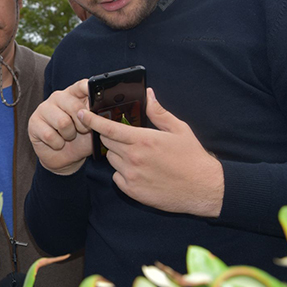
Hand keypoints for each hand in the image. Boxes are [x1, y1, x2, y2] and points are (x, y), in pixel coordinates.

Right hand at [28, 79, 92, 174]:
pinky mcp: (34, 122)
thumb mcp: (94, 128)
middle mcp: (58, 97)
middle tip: (81, 131)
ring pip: (63, 122)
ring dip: (69, 135)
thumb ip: (97, 117)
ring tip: (67, 136)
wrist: (65, 158)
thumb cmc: (80, 140)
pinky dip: (57, 144)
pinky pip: (50, 135)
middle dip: (82, 125)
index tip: (94, 91)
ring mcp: (44, 108)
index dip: (88, 87)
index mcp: (74, 95)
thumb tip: (102, 111)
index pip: (81, 86)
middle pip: (75, 106)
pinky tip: (57, 142)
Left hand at [78, 88, 224, 216]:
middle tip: (127, 138)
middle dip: (112, 137)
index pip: (108, 127)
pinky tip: (141, 171)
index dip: (92, 120)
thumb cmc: (192, 158)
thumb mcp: (179, 130)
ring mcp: (131, 175)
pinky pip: (116, 177)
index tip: (82, 114)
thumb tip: (149, 95)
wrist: (203, 189)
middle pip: (107, 142)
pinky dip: (123, 173)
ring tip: (140, 157)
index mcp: (143, 140)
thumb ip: (158, 113)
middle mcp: (133, 157)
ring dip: (118, 155)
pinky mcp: (131, 190)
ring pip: (111, 159)